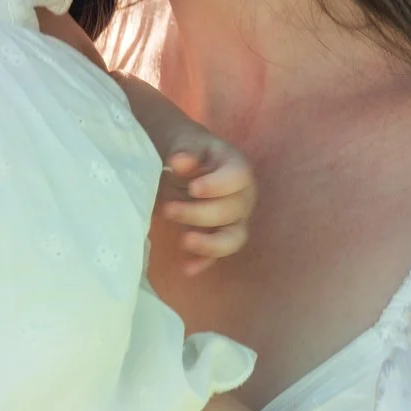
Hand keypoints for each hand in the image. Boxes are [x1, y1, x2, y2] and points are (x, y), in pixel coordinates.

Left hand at [159, 127, 256, 273]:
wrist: (180, 163)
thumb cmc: (185, 151)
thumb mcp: (183, 142)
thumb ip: (185, 150)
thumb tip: (180, 161)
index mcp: (236, 168)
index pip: (238, 177)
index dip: (218, 186)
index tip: (193, 188)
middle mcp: (242, 196)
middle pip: (233, 210)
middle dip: (199, 213)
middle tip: (168, 209)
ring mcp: (234, 220)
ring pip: (234, 238)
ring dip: (211, 243)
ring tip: (185, 241)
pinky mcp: (219, 238)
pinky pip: (217, 255)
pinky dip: (203, 262)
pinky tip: (186, 268)